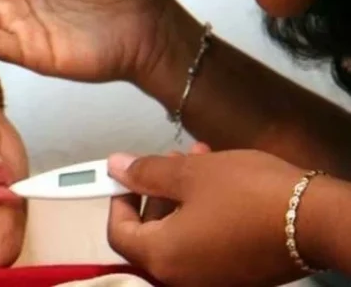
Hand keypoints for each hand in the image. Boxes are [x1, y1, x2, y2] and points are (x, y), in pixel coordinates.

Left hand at [106, 149, 319, 286]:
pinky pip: (205, 242)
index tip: (128, 173)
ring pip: (180, 232)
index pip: (119, 231)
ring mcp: (210, 278)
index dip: (118, 199)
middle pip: (150, 232)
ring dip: (182, 194)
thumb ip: (146, 173)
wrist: (316, 220)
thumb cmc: (246, 194)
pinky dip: (202, 212)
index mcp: (162, 257)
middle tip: (170, 158)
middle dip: (157, 189)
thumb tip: (115, 166)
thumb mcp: (191, 174)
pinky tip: (219, 180)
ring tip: (199, 158)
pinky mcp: (235, 274)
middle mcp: (181, 277)